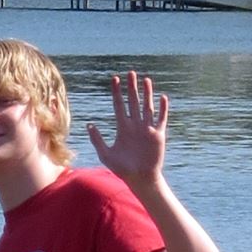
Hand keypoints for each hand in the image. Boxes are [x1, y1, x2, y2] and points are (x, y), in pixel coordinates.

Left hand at [88, 71, 168, 191]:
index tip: (114, 79)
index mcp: (123, 127)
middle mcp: (135, 125)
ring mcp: (147, 129)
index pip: (119, 105)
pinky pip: (161, 119)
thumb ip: (97, 140)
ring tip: (146, 80)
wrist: (140, 179)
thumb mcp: (106, 154)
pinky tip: (162, 97)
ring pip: (147, 106)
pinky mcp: (158, 135)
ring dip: (147, 94)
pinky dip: (162, 109)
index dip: (117, 92)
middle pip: (133, 102)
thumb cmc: (122, 169)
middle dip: (131, 88)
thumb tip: (89, 125)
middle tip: (130, 73)